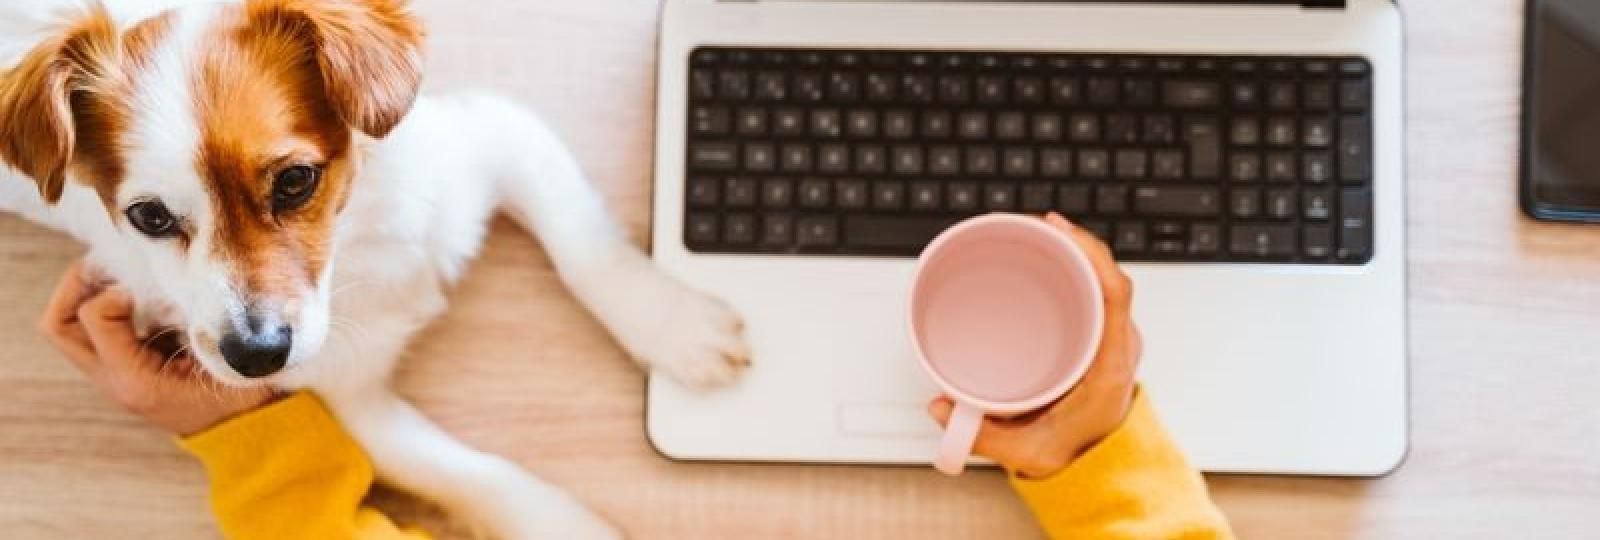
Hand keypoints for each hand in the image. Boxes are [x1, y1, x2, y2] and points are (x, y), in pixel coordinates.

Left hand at [36, 261, 278, 435]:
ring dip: (94, 296)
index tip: (148, 287)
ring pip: (73, 328)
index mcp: (135, 379)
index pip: (92, 315)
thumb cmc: (241, 394)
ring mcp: (117, 377)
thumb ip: (185, 319)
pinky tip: (146, 298)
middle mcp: (114, 380)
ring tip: (127, 279)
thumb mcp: (219, 355)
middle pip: (60, 325)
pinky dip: (113, 307)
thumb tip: (155, 284)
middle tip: (114, 267)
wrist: (248, 428)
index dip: (116, 290)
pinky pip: (100, 331)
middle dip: (81, 286)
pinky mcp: (127, 369)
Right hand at [928, 213, 1142, 478]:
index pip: (1114, 295)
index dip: (1091, 255)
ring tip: (1038, 234)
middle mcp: (1117, 345)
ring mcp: (1114, 339)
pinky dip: (1074, 269)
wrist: (1103, 468)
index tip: (1059, 231)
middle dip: (1073, 242)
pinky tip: (1049, 258)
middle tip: (1035, 225)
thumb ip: (981, 436)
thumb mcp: (1028, 452)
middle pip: (1106, 276)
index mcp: (1108, 366)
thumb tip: (940, 408)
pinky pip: (1097, 292)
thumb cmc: (1073, 456)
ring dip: (1074, 253)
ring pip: (1102, 280)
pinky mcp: (1103, 338)